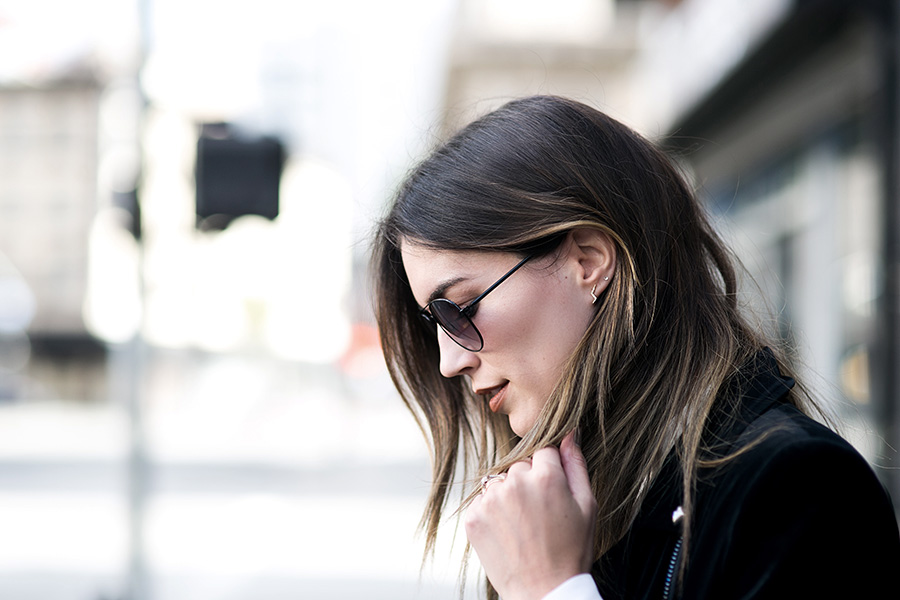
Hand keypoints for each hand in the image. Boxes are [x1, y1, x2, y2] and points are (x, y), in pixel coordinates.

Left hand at [464, 431, 597, 599]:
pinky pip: (483, 501)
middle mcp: (515, 481)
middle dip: (528, 480)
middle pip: (519, 464)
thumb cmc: (571, 549)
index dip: (549, 470)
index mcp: (546, 476)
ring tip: (523, 525)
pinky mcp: (473, 517)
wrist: (543, 591)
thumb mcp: (587, 506)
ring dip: (509, 495)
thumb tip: (568, 432)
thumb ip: (576, 464)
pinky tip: (508, 532)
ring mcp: (491, 499)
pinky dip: (493, 512)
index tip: (551, 491)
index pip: (543, 449)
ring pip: (499, 481)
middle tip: (539, 513)